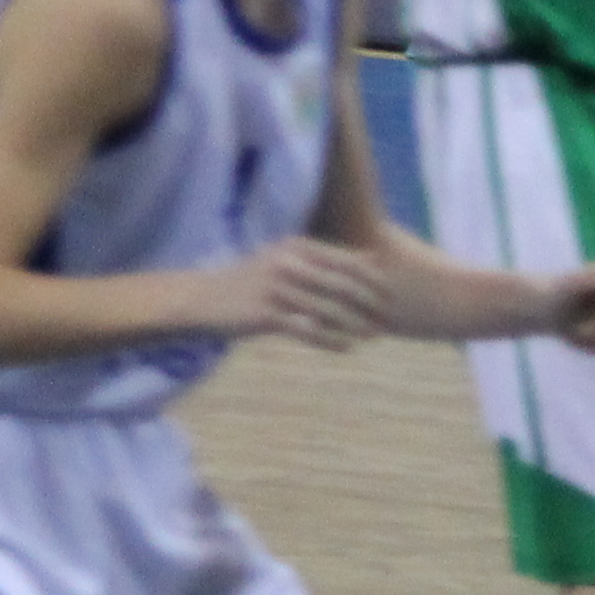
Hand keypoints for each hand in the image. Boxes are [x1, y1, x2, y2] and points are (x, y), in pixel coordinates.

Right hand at [211, 238, 393, 351]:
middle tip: (389, 318)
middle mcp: (288, 263)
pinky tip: (347, 348)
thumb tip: (371, 260)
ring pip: (328, 310)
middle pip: (342, 284)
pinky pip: (307, 330)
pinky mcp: (264, 314)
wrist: (201, 299)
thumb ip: (322, 261)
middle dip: (370, 302)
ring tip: (372, 335)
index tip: (394, 294)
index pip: (347, 260)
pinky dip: (330, 340)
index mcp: (297, 246)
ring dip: (355, 324)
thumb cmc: (254, 282)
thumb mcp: (285, 260)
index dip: (374, 278)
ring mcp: (275, 288)